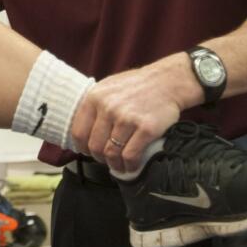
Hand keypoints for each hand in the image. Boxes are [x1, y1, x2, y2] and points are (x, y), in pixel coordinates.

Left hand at [69, 55, 195, 173]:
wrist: (167, 82)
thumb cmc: (137, 86)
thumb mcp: (108, 87)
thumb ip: (94, 107)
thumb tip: (82, 133)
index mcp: (95, 97)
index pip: (78, 132)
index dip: (83, 147)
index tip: (89, 152)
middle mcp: (108, 108)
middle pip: (94, 146)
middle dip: (100, 158)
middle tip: (107, 159)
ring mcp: (127, 118)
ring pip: (111, 154)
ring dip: (115, 164)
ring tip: (119, 165)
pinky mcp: (146, 128)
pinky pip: (131, 156)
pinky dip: (130, 165)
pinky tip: (132, 165)